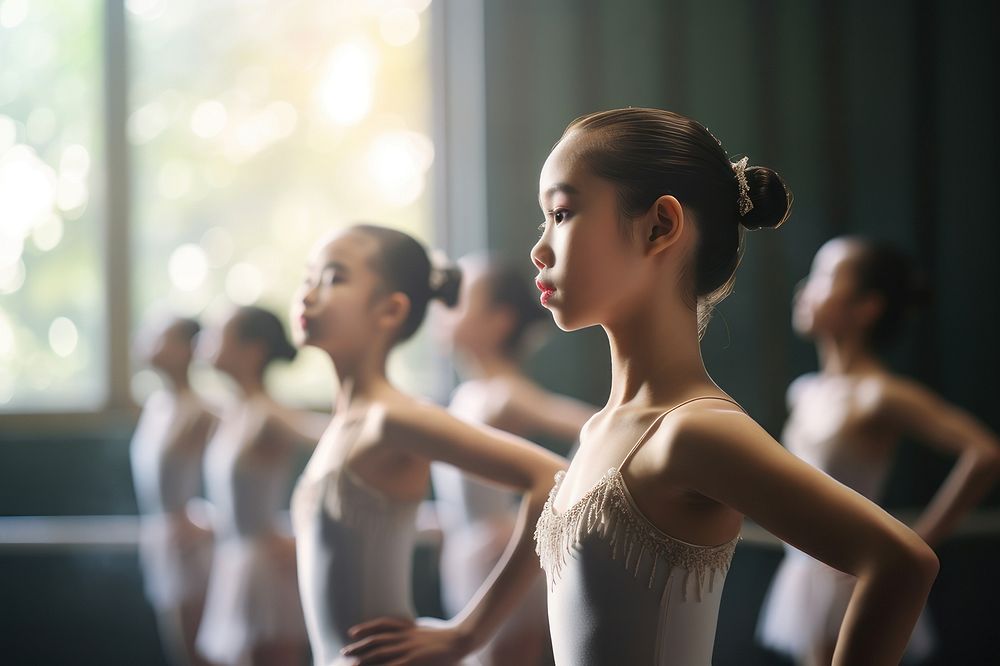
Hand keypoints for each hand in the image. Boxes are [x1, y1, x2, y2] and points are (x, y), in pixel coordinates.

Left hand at [342, 616, 471, 664]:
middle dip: (358, 646)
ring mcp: (408, 648)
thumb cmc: (446, 636)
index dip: (365, 627)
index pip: (382, 625)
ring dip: (364, 659)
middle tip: (344, 651)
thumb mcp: (426, 631)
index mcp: (408, 628)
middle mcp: (404, 636)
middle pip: (376, 640)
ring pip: (380, 653)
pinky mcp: (413, 660)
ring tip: (350, 664)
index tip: (352, 631)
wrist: (460, 638)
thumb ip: (413, 632)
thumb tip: (406, 632)